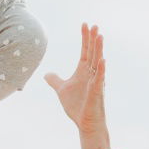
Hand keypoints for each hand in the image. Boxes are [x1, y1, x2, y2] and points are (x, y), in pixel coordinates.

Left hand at [44, 23, 109, 148]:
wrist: (85, 123)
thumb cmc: (77, 106)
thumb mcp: (61, 90)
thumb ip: (54, 80)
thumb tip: (46, 74)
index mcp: (83, 70)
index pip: (84, 50)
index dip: (84, 38)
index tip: (84, 24)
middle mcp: (91, 73)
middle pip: (92, 52)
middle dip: (92, 39)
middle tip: (94, 25)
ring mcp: (96, 81)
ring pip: (98, 62)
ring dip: (99, 49)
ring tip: (100, 36)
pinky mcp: (97, 92)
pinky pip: (99, 78)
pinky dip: (101, 69)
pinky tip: (103, 60)